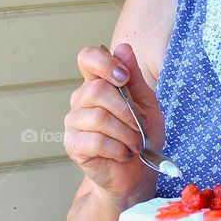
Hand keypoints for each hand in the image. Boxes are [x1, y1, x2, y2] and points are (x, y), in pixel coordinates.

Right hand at [63, 43, 164, 201]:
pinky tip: (124, 154)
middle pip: (97, 91)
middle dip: (127, 110)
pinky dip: (118, 148)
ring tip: (136, 143)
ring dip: (126, 133)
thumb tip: (123, 47)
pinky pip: (95, 141)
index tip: (124, 78)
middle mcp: (81, 100)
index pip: (87, 58)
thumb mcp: (147, 103)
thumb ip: (135, 77)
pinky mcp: (74, 146)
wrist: (136, 173)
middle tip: (141, 126)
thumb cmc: (142, 135)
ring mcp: (74, 123)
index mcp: (98, 83)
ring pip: (99, 118)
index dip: (104, 62)